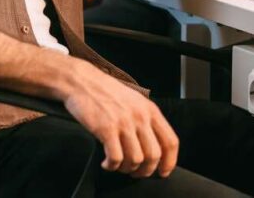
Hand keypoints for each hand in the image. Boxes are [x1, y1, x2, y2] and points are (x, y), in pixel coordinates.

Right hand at [63, 61, 178, 177]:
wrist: (83, 82)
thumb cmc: (107, 92)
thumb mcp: (135, 100)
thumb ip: (146, 120)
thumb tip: (153, 146)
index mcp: (150, 110)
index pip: (170, 141)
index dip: (169, 162)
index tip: (163, 172)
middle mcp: (140, 117)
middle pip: (154, 155)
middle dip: (145, 170)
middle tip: (135, 172)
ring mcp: (124, 123)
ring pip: (136, 160)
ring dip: (127, 168)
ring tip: (118, 165)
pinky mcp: (106, 129)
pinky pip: (116, 158)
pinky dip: (112, 166)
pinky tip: (107, 162)